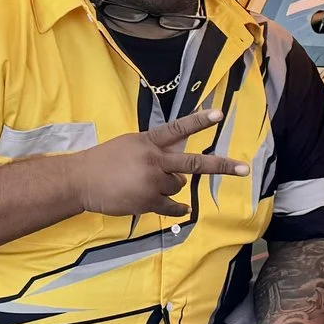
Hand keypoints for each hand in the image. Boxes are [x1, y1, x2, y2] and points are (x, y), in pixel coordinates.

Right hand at [71, 110, 246, 219]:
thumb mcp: (131, 144)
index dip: (199, 121)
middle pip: (193, 164)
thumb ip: (156, 148)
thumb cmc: (106, 160)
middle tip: (244, 168)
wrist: (79, 181)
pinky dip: (177, 208)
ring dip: (169, 185)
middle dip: (221, 166)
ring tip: (146, 183)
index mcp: (148, 142)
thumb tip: (180, 160)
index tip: (219, 114)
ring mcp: (152, 182)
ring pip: (178, 186)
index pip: (177, 129)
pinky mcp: (147, 201)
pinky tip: (181, 209)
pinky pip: (172, 206)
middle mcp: (154, 161)